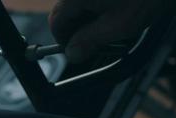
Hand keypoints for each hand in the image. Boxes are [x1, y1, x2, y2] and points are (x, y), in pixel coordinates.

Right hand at [49, 0, 165, 62]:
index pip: (56, 22)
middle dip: (76, 30)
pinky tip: (113, 12)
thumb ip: (90, 41)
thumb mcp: (119, 25)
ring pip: (77, 4)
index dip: (64, 41)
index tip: (77, 52)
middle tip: (94, 43)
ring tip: (109, 27)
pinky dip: (96, 8)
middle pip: (64, 12)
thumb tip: (72, 54)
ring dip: (87, 19)